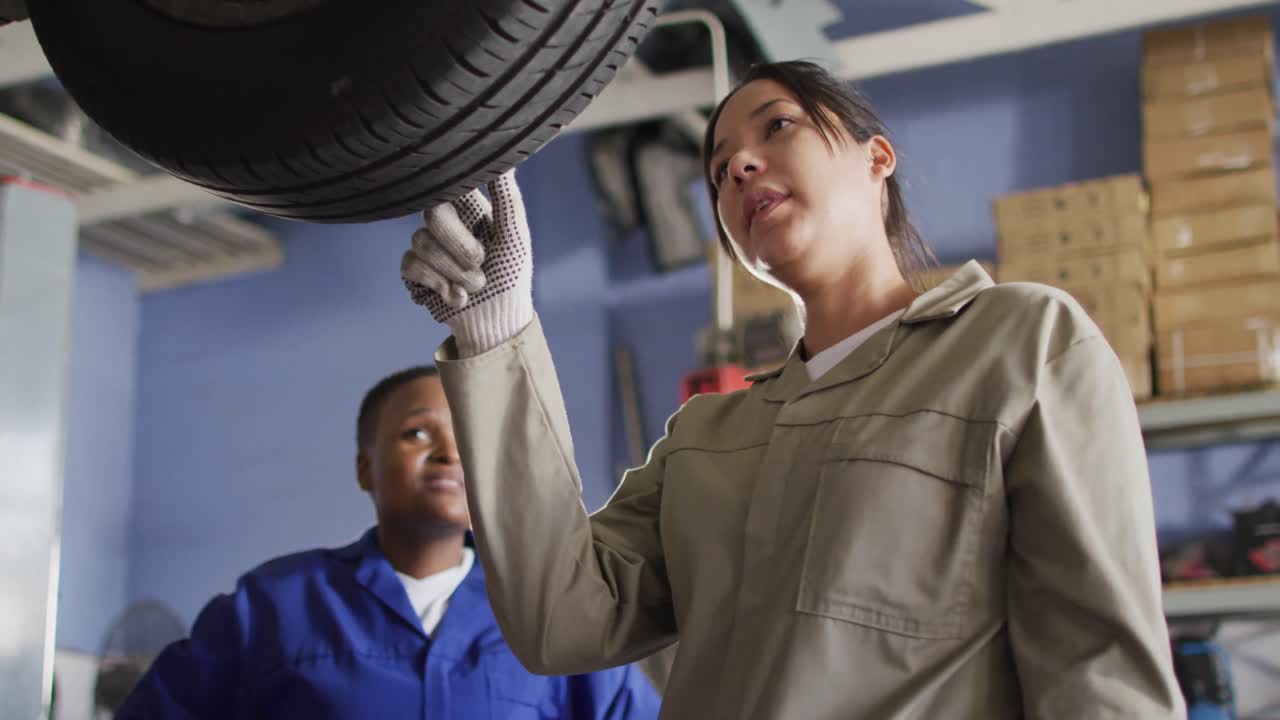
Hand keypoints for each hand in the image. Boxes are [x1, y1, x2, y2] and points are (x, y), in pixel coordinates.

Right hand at [402, 170, 533, 353]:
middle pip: (434, 215)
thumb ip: (507, 198)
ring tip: (474, 288)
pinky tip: (455, 298)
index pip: (450, 186)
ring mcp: (428, 247)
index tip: (466, 209)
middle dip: (461, 248)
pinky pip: (410, 265)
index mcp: (471, 210)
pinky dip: (436, 286)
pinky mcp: (415, 272)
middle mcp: (446, 224)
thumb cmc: (511, 277)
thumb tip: (503, 159)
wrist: (497, 323)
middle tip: (482, 265)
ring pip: (422, 243)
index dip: (453, 194)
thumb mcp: (515, 236)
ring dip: (454, 274)